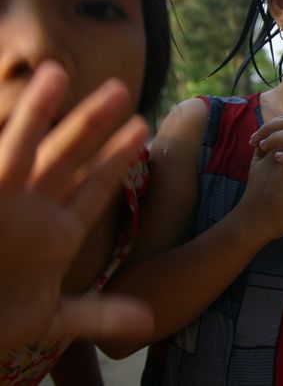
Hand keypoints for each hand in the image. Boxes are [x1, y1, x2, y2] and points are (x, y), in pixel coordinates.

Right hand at [0, 62, 152, 350]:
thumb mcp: (50, 318)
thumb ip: (99, 315)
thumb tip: (149, 323)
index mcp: (54, 231)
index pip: (91, 186)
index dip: (116, 158)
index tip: (142, 127)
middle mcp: (26, 210)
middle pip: (63, 158)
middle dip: (89, 125)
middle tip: (120, 88)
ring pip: (18, 150)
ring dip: (35, 114)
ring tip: (56, 74)